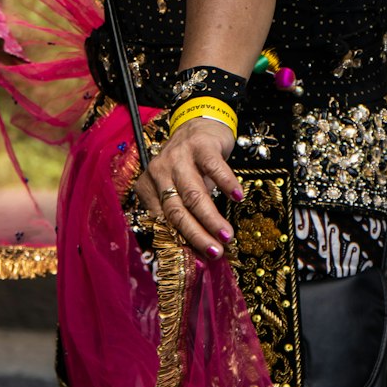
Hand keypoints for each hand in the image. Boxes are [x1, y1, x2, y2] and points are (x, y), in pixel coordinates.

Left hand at [134, 117, 243, 258]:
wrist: (197, 126)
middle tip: (215, 252)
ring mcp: (179, 156)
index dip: (181, 242)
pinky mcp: (200, 145)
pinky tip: (237, 197)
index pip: (163, 221)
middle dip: (197, 235)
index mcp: (148, 188)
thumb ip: (183, 215)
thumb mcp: (178, 190)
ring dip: (211, 218)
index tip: (199, 260)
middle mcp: (159, 171)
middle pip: (177, 211)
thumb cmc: (188, 167)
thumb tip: (198, 253)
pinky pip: (214, 167)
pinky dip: (226, 184)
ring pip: (194, 194)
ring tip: (227, 236)